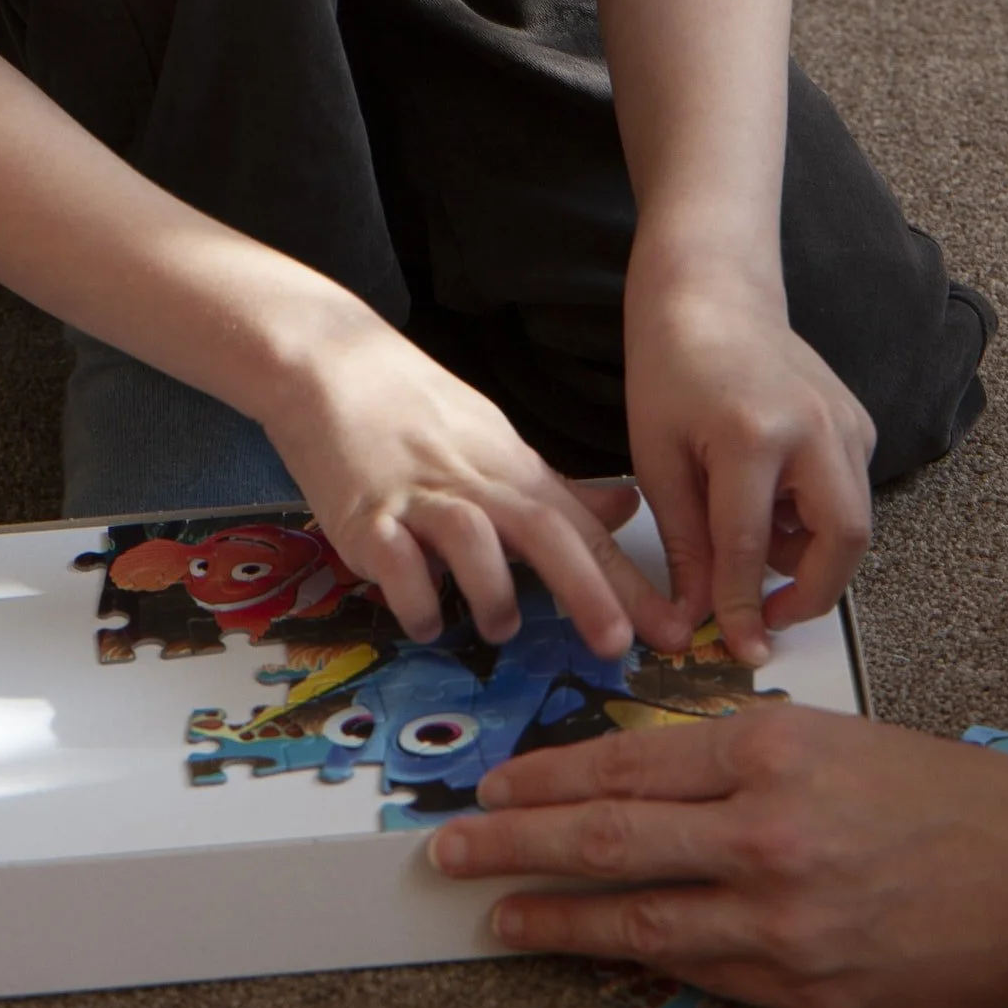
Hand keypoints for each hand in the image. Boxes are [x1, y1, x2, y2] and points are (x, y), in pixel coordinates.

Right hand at [263, 320, 693, 657]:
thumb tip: (628, 510)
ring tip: (502, 626)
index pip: (583, 528)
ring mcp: (417, 494)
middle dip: (587, 590)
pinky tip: (423, 620)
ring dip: (494, 590)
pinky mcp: (364, 511)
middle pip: (543, 530)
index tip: (677, 628)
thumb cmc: (416, 411)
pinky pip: (394, 559)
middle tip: (618, 644)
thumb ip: (557, 488)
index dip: (631, 581)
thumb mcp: (497, 441)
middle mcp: (474, 480)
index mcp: (512, 468)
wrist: (331, 363)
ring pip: (471, 537)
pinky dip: (413, 596)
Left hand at [428, 704, 1007, 1007]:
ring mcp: (781, 915)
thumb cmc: (958, 798)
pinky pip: (699, 970)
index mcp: (772, 748)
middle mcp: (763, 828)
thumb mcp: (845, 739)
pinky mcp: (805, 986)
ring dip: (554, 915)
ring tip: (494, 914)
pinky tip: (594, 955)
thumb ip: (751, 754)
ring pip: (637, 914)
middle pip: (608, 833)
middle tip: (448, 849)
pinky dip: (636, 961)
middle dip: (515, 842)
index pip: (627, 760)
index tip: (494, 789)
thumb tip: (665, 772)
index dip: (549, 778)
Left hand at [625, 276, 875, 662]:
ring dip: (810, 554)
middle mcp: (815, 428)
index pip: (751, 547)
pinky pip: (850, 492)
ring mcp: (846, 422)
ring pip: (853, 521)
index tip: (739, 649)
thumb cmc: (669, 366)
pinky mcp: (858, 421)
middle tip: (769, 618)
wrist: (711, 293)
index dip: (742, 608)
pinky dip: (816, 519)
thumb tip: (699, 615)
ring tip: (750, 539)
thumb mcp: (657, 456)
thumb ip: (686, 540)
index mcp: (751, 435)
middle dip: (812, 595)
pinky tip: (770, 502)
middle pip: (843, 541)